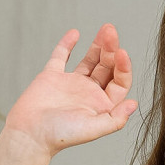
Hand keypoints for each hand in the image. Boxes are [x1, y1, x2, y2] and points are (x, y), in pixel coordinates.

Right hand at [4, 23, 137, 157]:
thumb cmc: (62, 135)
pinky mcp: (52, 76)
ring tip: (105, 29)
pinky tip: (75, 33)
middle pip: (107, 67)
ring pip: (89, 60)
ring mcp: (71, 84)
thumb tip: (134, 104)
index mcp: (101, 106)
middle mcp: (89, 94)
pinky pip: (61, 56)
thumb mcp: (94, 129)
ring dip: (97, 45)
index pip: (119, 82)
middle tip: (111, 32)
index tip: (122, 53)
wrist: (31, 133)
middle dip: (111, 50)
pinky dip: (67, 44)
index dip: (123, 67)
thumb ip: (116, 118)